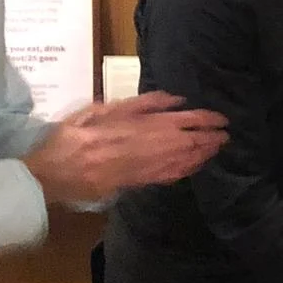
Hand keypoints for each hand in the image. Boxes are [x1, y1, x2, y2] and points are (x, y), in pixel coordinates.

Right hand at [21, 92, 226, 203]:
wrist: (55, 171)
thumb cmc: (74, 136)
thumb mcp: (104, 109)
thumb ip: (142, 104)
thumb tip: (176, 100)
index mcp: (143, 126)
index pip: (186, 121)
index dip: (207, 120)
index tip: (222, 119)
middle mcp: (151, 148)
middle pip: (191, 143)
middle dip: (211, 139)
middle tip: (226, 135)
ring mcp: (147, 168)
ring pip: (184, 161)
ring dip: (203, 155)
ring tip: (216, 148)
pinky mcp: (139, 183)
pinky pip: (171, 176)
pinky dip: (187, 170)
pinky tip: (194, 167)